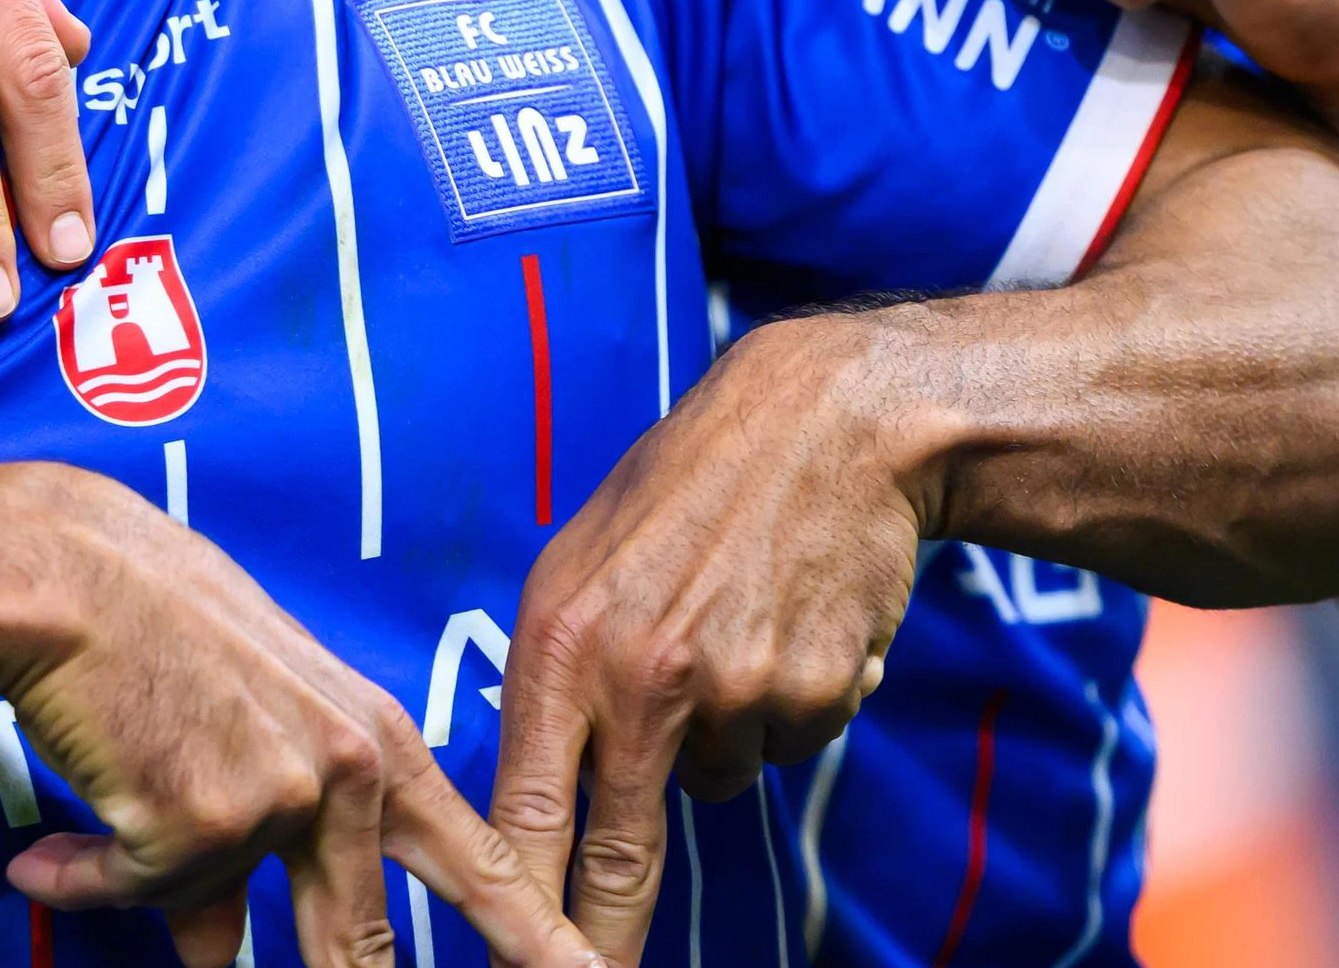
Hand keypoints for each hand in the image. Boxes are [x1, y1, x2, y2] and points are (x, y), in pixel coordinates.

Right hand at [0, 473, 602, 967]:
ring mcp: (279, 800)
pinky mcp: (199, 824)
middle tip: (383, 935)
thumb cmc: (157, 629)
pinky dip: (88, 870)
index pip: (480, 863)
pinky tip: (66, 818)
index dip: (538, 939)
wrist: (69, 570)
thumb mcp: (253, 722)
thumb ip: (269, 838)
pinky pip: (134, 892)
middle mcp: (349, 773)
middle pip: (357, 943)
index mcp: (379, 742)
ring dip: (150, 878)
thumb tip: (218, 952)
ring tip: (117, 790)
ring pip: (209, 920)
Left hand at [491, 318, 923, 960]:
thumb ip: (558, 671)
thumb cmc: (689, 488)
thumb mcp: (582, 562)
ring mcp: (732, 690)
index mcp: (561, 642)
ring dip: (723, 736)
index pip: (526, 811)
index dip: (516, 909)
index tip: (509, 966)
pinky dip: (789, 705)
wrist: (829, 425)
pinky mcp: (812, 694)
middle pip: (620, 853)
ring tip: (732, 629)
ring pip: (717, 780)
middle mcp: (640, 676)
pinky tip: (788, 623)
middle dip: (604, 941)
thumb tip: (537, 786)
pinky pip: (788, 744)